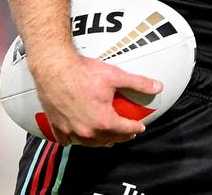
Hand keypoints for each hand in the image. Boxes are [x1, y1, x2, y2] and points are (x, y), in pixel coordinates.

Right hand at [29, 51, 162, 146]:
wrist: (54, 68)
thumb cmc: (82, 72)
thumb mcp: (115, 76)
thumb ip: (138, 83)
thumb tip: (157, 86)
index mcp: (103, 121)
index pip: (125, 130)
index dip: (135, 128)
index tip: (140, 126)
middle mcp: (87, 130)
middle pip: (108, 139)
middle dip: (120, 136)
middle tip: (127, 132)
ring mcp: (70, 130)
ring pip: (90, 143)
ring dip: (101, 140)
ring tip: (108, 136)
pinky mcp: (56, 126)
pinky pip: (67, 140)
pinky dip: (75, 140)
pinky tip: (79, 136)